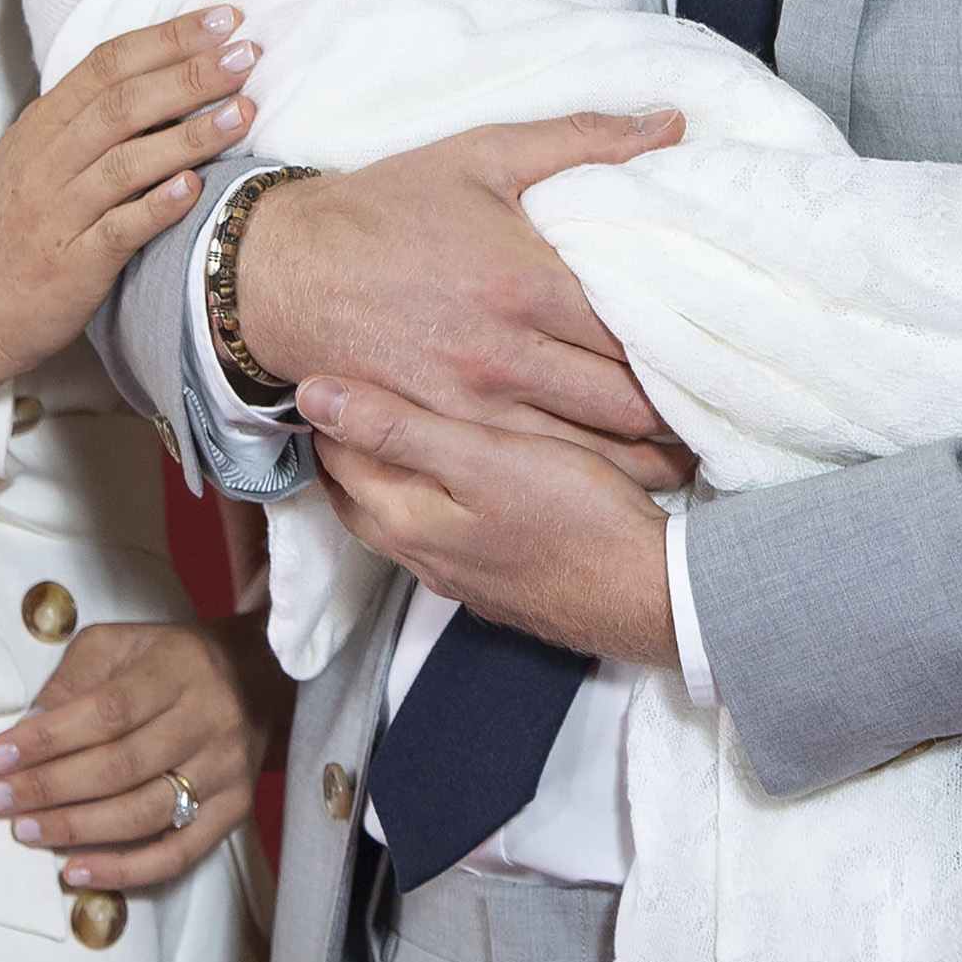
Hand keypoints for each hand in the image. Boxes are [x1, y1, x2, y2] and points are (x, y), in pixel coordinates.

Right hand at [0, 10, 257, 377]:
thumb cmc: (17, 229)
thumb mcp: (37, 158)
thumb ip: (89, 118)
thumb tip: (167, 74)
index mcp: (40, 126)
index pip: (107, 63)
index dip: (168, 37)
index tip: (224, 19)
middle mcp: (45, 162)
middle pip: (122, 104)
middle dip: (190, 74)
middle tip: (247, 54)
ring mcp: (57, 213)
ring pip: (126, 163)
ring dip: (190, 135)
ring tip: (245, 112)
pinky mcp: (71, 265)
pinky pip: (118, 230)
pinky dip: (157, 205)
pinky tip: (196, 187)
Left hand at [0, 618, 280, 891]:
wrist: (257, 677)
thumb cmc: (170, 660)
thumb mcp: (120, 644)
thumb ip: (74, 679)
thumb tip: (27, 730)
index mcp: (179, 669)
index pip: (107, 712)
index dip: (49, 739)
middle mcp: (209, 719)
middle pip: (121, 767)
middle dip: (51, 788)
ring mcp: (226, 770)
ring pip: (144, 814)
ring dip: (77, 829)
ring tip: (26, 830)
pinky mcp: (235, 810)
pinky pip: (178, 854)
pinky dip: (125, 870)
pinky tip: (77, 870)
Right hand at [236, 113, 695, 488]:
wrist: (284, 270)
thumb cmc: (386, 206)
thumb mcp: (482, 155)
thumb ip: (583, 140)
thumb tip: (671, 122)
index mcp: (528, 282)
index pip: (639, 331)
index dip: (691, 349)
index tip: (726, 353)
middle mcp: (507, 353)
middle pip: (626, 404)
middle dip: (680, 416)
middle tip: (719, 415)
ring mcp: (473, 404)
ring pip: (588, 453)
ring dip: (644, 460)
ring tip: (687, 457)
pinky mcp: (442, 433)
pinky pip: (530, 470)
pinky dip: (581, 478)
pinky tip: (613, 482)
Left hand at [302, 377, 679, 665]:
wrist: (649, 595)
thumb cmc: (572, 515)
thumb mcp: (480, 456)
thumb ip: (396, 428)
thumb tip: (312, 395)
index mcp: (406, 520)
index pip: (337, 458)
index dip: (328, 410)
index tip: (326, 366)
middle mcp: (422, 556)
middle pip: (358, 494)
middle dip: (344, 447)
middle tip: (347, 396)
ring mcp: (460, 576)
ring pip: (398, 518)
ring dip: (385, 476)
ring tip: (392, 429)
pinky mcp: (497, 582)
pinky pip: (440, 536)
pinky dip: (428, 501)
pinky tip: (455, 483)